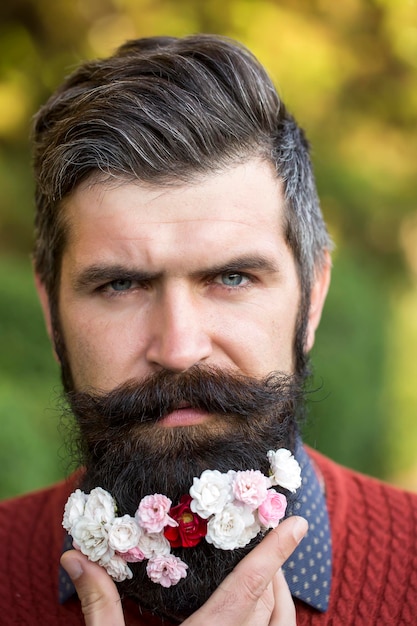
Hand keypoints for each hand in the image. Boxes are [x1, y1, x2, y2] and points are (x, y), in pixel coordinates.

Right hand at [61, 515, 307, 625]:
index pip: (250, 587)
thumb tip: (73, 556)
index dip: (274, 552)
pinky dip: (274, 625)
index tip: (297, 523)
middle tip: (265, 541)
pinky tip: (255, 616)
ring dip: (279, 598)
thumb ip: (99, 605)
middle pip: (272, 605)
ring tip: (267, 574)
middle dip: (275, 568)